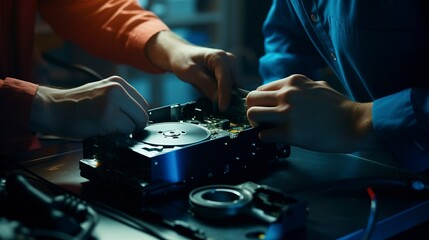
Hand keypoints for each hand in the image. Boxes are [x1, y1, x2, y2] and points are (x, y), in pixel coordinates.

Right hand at [30, 76, 148, 138]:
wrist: (52, 108)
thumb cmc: (76, 105)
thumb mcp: (102, 93)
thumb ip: (122, 100)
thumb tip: (139, 116)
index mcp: (118, 82)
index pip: (143, 105)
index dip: (136, 117)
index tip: (127, 123)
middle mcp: (117, 89)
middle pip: (143, 115)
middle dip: (134, 126)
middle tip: (118, 128)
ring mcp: (112, 102)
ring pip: (136, 124)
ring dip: (125, 131)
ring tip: (107, 127)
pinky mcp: (107, 118)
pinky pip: (125, 132)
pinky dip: (117, 136)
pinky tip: (102, 130)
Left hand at [146, 31, 236, 110]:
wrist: (181, 54)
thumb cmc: (183, 60)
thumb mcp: (190, 73)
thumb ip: (205, 84)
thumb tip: (218, 98)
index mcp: (218, 57)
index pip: (226, 79)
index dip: (225, 95)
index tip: (222, 108)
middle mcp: (228, 59)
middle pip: (234, 83)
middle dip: (225, 94)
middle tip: (209, 98)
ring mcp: (230, 65)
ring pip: (233, 85)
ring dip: (221, 91)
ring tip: (203, 86)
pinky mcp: (229, 71)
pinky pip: (229, 85)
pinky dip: (220, 90)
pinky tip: (208, 86)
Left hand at [246, 74, 377, 152]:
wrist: (356, 123)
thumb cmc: (339, 107)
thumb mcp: (317, 86)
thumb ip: (298, 87)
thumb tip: (284, 92)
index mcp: (292, 82)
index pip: (260, 89)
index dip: (260, 102)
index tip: (266, 110)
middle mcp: (287, 94)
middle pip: (250, 100)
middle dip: (253, 111)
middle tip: (262, 121)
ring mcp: (287, 113)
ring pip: (252, 115)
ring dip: (256, 125)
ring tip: (267, 130)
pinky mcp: (290, 133)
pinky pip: (264, 135)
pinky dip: (267, 138)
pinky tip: (277, 139)